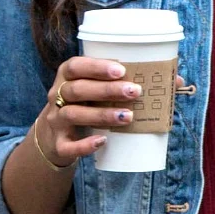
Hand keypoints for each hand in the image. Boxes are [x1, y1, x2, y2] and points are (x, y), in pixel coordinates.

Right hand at [33, 54, 139, 173]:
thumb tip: (161, 81)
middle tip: (134, 91)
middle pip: (77, 90)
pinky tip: (103, 140)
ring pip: (73, 114)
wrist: (53, 136)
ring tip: (127, 116)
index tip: (121, 71)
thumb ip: (113, 82)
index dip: (96, 67)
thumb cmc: (81, 105)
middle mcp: (56, 97)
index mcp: (65, 78)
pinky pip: (67, 146)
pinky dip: (84, 145)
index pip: (75, 67)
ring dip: (102, 115)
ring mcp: (56, 121)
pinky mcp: (58, 144)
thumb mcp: (90, 90)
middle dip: (107, 90)